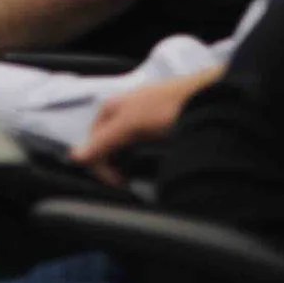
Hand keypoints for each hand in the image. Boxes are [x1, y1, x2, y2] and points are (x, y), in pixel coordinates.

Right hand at [79, 66, 219, 174]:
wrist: (209, 97)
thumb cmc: (168, 106)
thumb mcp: (132, 124)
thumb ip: (104, 140)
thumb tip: (74, 157)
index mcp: (111, 108)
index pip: (92, 142)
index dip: (100, 165)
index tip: (117, 185)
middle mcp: (122, 111)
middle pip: (105, 144)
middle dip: (111, 165)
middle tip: (126, 184)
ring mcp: (141, 118)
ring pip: (122, 147)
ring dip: (124, 163)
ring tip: (136, 178)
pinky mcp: (157, 126)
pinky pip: (138, 146)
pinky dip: (138, 159)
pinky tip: (148, 165)